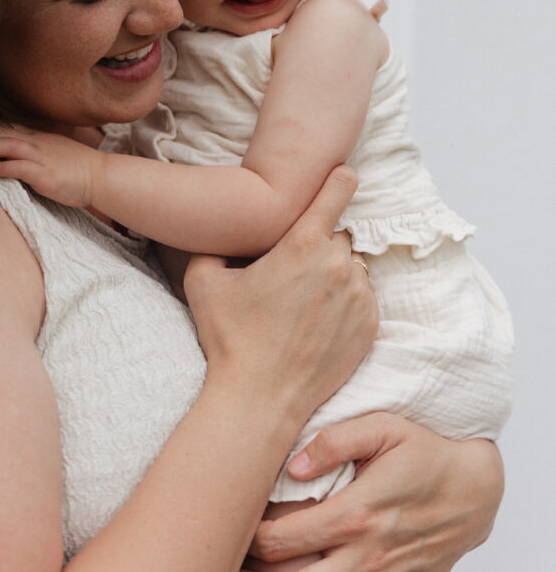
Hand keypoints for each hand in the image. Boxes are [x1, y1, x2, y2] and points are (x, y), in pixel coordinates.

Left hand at [0, 122, 96, 207]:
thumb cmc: (75, 168)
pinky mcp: (46, 174)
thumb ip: (28, 153)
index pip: (3, 127)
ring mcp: (41, 157)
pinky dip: (5, 167)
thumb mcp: (49, 154)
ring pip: (7, 145)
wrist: (100, 175)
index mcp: (36, 138)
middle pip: (0, 132)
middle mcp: (36, 143)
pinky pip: (22, 168)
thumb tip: (3, 158)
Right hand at [184, 167, 378, 426]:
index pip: (338, 188)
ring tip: (303, 301)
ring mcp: (359, 297)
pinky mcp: (371, 326)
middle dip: (318, 244)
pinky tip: (317, 322)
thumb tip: (224, 225)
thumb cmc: (229, 338)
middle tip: (292, 270)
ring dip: (334, 273)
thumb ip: (217, 241)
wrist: (259, 400)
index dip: (338, 178)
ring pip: (352, 266)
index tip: (340, 175)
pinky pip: (363, 297)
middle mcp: (338, 265)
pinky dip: (347, 302)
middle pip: (338, 234)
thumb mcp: (204, 279)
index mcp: (302, 243)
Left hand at [249, 413, 503, 570]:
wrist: (475, 490)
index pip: (280, 540)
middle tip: (239, 543)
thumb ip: (335, 441)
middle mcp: (365, 555)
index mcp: (356, 513)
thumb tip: (293, 465)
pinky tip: (301, 564)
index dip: (249, 534)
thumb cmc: (425, 452)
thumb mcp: (384, 427)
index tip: (237, 517)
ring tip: (260, 558)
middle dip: (256, 563)